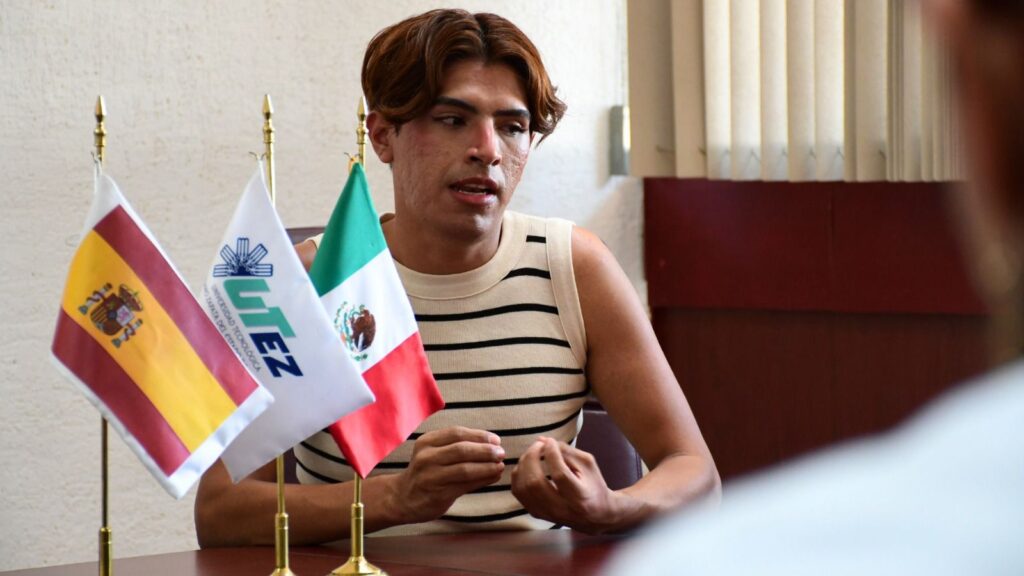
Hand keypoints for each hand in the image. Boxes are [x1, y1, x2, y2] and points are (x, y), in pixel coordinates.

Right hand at [385, 426, 504, 523]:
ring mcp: (430, 476)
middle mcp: (426, 457)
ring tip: (500, 465)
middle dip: (485, 450)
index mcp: (427, 442)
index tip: (496, 440)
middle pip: (462, 449)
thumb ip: (459, 448)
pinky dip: (482, 479)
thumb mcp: (435, 454)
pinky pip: (465, 485)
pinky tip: (493, 477)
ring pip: (465, 468)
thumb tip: (494, 447)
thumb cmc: (426, 473)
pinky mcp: (437, 494)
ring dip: (487, 466)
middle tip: (501, 453)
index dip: (479, 435)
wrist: (402, 498)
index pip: (457, 433)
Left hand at [511, 436, 626, 532]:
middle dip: (532, 458)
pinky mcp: (537, 513)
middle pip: (535, 483)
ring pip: (523, 489)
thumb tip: (541, 440)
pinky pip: (518, 493)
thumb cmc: (593, 485)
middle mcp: (561, 509)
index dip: (552, 454)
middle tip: (538, 445)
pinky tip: (527, 466)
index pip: (560, 475)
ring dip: (523, 465)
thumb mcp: (587, 465)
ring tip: (532, 453)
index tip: (551, 442)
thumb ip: (566, 451)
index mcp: (579, 497)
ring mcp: (546, 513)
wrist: (596, 515)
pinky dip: (518, 475)